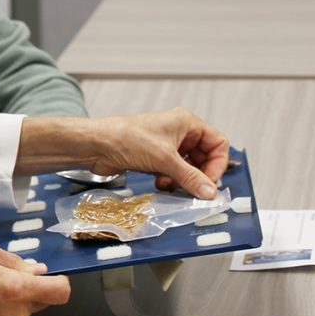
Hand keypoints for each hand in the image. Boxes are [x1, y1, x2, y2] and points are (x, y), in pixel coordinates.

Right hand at [0, 240, 70, 315]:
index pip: (60, 292)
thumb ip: (16, 261)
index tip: (52, 273)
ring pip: (27, 307)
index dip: (61, 281)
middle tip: (12, 269)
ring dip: (19, 293)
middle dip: (36, 285)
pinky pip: (11, 313)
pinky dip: (6, 302)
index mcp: (17, 288)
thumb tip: (38, 270)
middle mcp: (15, 311)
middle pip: (44, 299)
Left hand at [15, 107, 228, 198]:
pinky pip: (173, 172)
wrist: (96, 145)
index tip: (210, 182)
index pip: (217, 143)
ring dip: (183, 180)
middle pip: (204, 158)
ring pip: (188, 167)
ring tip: (173, 186)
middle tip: (194, 190)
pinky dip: (171, 181)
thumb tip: (210, 192)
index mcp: (186, 123)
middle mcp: (179, 132)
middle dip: (199, 175)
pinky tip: (161, 184)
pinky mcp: (154, 158)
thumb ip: (190, 177)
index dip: (217, 164)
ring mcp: (166, 145)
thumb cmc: (127, 139)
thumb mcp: (164, 159)